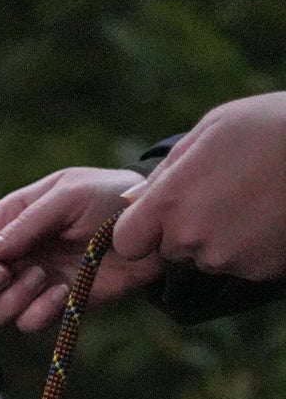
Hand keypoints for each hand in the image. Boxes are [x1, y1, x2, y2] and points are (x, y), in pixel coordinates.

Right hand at [0, 168, 165, 331]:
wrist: (152, 230)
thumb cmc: (110, 199)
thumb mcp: (66, 197)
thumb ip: (23, 224)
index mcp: (8, 222)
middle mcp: (14, 257)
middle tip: (11, 273)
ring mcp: (31, 285)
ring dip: (12, 301)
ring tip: (44, 278)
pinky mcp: (53, 307)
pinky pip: (27, 324)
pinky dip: (40, 312)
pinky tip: (65, 293)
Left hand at [113, 92, 285, 281]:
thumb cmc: (271, 126)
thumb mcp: (213, 129)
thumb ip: (167, 170)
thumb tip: (136, 200)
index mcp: (170, 202)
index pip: (127, 241)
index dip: (140, 230)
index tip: (159, 216)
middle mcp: (190, 238)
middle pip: (171, 248)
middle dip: (186, 228)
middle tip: (225, 193)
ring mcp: (224, 259)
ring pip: (207, 258)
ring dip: (222, 237)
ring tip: (255, 200)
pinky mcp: (256, 272)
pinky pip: (241, 265)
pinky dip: (253, 247)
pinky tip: (272, 217)